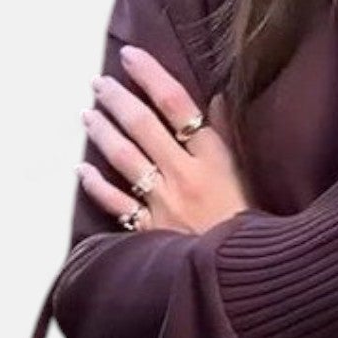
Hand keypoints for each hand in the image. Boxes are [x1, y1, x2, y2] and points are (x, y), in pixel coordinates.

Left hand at [75, 44, 251, 233]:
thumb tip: (215, 99)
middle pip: (143, 126)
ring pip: (124, 159)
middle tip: (100, 84)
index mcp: (214, 161)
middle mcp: (185, 177)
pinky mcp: (151, 232)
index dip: (151, 76)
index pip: (177, 105)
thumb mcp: (250, 178)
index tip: (130, 56)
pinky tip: (83, 171)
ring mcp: (164, 205)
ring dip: (102, 133)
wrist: (249, 281)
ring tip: (88, 114)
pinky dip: (97, 187)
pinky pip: (117, 205)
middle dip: (117, 99)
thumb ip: (229, 138)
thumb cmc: (255, 226)